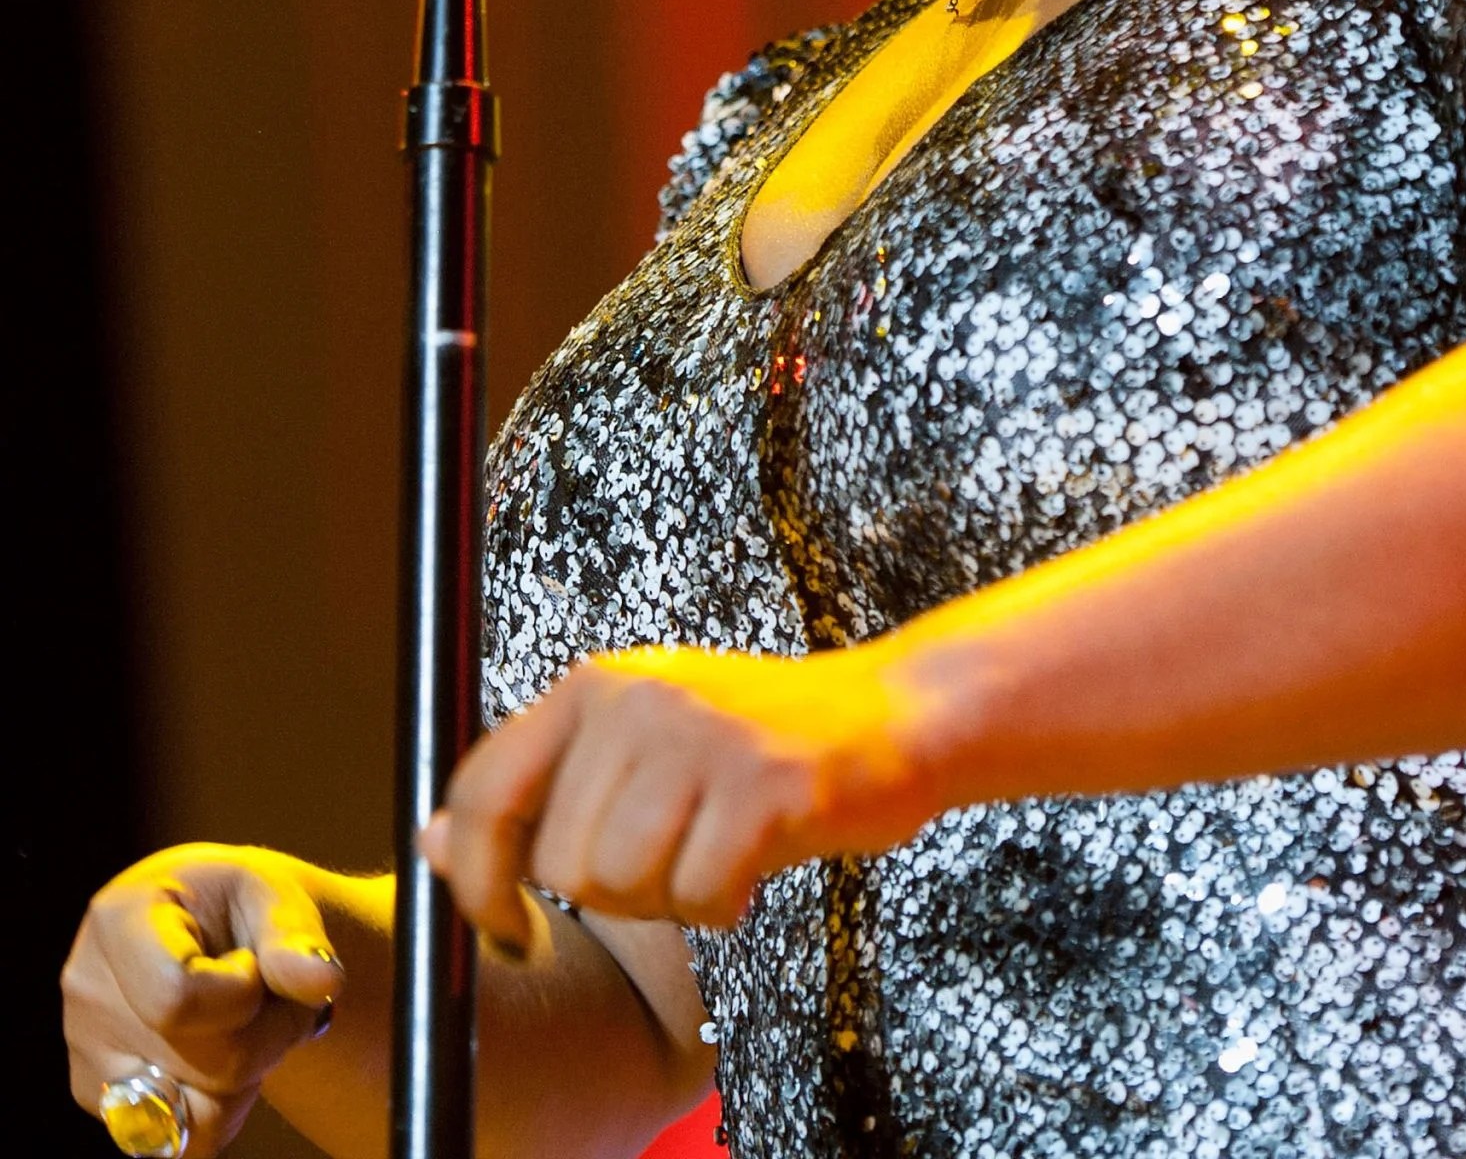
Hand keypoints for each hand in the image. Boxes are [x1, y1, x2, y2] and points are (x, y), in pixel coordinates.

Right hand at [64, 846, 344, 1152]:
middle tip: (281, 997)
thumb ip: (297, 937)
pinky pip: (179, 1139)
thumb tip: (322, 980)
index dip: (241, 994)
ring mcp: (89, 1052)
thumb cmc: (240, 904)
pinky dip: (222, 1107)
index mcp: (119, 919)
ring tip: (249, 1024)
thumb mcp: (274, 896)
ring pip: (191, 1115)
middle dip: (270, 1034)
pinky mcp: (103, 1100)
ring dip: (247, 1076)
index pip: (176, 998)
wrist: (213, 926)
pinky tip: (226, 1057)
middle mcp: (89, 990)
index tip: (253, 964)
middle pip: (203, 1062)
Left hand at [422, 645, 940, 947]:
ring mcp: (702, 736)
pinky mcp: (763, 783)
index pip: (482, 789)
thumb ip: (541, 786)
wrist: (891, 715)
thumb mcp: (637, 743)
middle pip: (559, 861)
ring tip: (714, 853)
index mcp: (595, 685)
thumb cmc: (754, 744)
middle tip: (673, 856)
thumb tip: (429, 838)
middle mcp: (638, 697)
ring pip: (622, 883)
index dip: (473, 876)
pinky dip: (723, 905)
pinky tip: (753, 865)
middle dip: (610, 891)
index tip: (503, 925)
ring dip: (669, 899)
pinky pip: (698, 895)